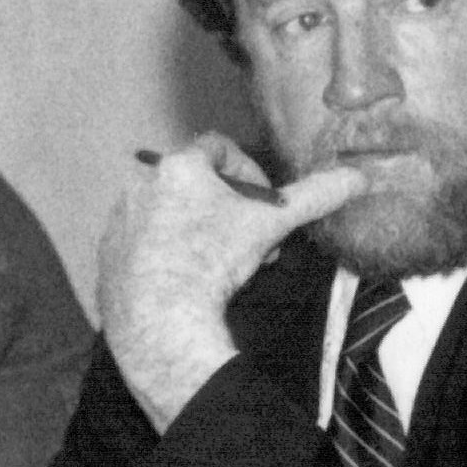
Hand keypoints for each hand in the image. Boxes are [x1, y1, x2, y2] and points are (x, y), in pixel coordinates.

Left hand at [95, 141, 363, 427]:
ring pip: (168, 213)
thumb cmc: (214, 260)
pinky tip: (188, 282)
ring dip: (197, 229)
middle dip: (226, 207)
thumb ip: (314, 196)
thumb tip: (359, 178)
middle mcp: (141, 184)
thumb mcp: (271, 225)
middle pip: (194, 183)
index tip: (263, 202)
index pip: (218, 147)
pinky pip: (143, 244)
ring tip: (221, 265)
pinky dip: (167, 254)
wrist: (159, 319)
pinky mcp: (107, 254)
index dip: (249, 171)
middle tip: (249, 239)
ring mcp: (120, 220)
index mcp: (178, 166)